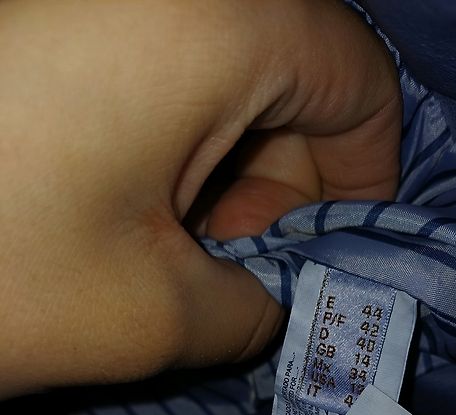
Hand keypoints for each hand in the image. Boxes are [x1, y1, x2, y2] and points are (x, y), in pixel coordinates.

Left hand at [0, 0, 400, 398]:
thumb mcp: (151, 317)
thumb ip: (254, 313)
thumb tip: (277, 303)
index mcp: (219, 19)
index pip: (362, 84)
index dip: (366, 180)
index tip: (331, 256)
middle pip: (294, 78)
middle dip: (283, 187)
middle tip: (234, 270)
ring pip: (225, 74)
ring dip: (220, 173)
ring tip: (167, 251)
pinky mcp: (63, 15)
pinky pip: (159, 65)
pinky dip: (167, 143)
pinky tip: (123, 208)